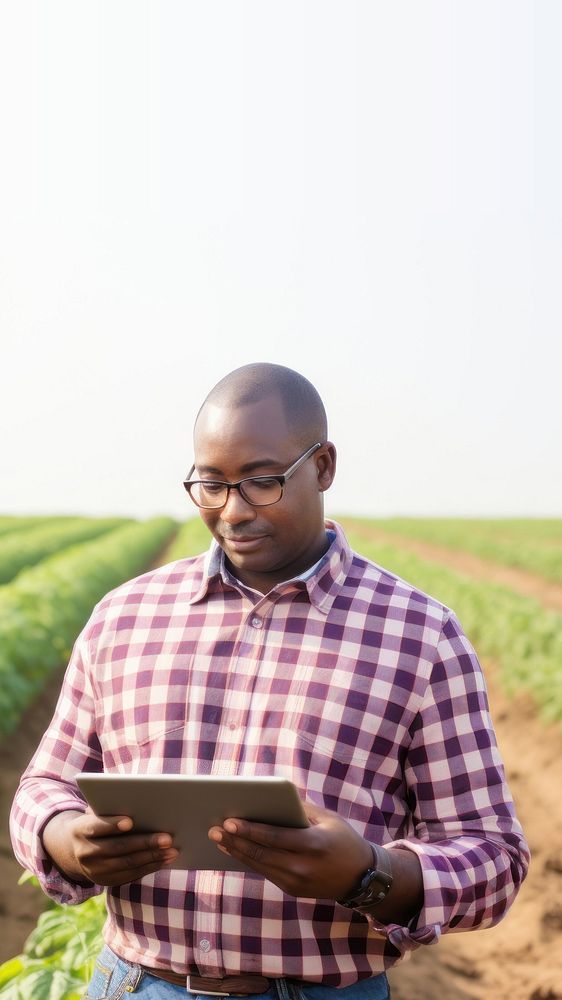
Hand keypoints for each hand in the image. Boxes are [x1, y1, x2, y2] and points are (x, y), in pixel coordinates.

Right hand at [42, 808, 178, 886]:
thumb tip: (139, 803)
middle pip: (118, 848)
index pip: (96, 827)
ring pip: (127, 864)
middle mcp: (85, 853)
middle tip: (168, 838)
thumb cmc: (94, 822)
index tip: (130, 821)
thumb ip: (109, 808)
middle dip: (145, 843)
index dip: (112, 825)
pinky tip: (165, 860)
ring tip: (173, 851)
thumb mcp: (94, 813)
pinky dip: (150, 867)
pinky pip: (130, 875)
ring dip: (153, 857)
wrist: (73, 850)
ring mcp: (94, 870)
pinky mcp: (105, 881)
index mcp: (81, 830)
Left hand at [208, 802, 372, 899]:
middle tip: (214, 829)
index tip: (229, 821)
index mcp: (312, 844)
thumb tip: (273, 796)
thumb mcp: (328, 818)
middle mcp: (301, 867)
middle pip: (260, 854)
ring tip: (218, 839)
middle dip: (234, 841)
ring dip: (236, 852)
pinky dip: (249, 861)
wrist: (361, 877)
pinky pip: (266, 873)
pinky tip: (235, 850)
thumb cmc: (344, 839)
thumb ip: (301, 809)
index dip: (249, 830)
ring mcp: (296, 882)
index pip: (273, 837)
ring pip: (259, 866)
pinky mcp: (292, 890)